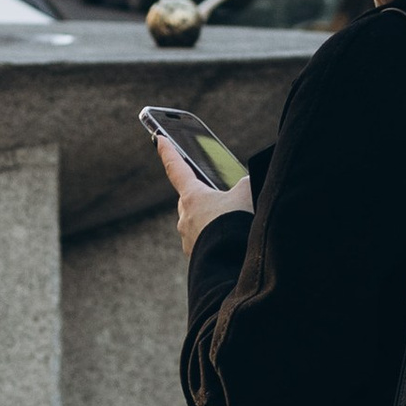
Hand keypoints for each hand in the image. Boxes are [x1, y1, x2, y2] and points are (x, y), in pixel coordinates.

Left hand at [156, 132, 253, 257]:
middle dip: (200, 195)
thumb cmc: (235, 227)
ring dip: (210, 220)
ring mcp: (189, 239)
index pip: (176, 168)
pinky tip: (230, 241)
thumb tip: (245, 184)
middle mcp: (185, 218)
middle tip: (216, 194)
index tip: (158, 139)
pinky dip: (214, 239)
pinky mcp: (196, 258)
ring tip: (230, 223)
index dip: (168, 152)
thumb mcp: (247, 196)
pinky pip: (203, 242)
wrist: (232, 266)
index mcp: (193, 197)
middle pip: (189, 199)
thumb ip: (245, 184)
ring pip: (197, 223)